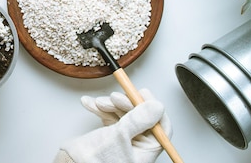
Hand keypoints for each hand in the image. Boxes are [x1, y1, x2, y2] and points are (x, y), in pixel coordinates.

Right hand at [54, 89, 170, 162]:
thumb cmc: (94, 160)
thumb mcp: (119, 136)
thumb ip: (138, 120)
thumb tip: (156, 106)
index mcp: (146, 151)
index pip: (160, 128)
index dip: (153, 109)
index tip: (143, 94)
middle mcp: (137, 146)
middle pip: (139, 117)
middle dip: (125, 104)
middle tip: (115, 98)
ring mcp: (123, 140)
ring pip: (123, 114)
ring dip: (110, 105)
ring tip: (99, 103)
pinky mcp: (110, 135)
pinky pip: (110, 117)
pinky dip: (100, 109)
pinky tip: (89, 104)